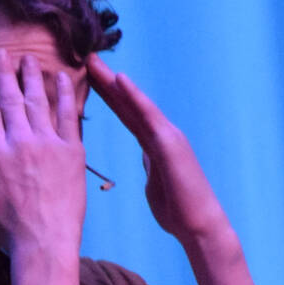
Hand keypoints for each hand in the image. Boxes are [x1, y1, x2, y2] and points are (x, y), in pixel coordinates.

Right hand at [0, 47, 85, 255]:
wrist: (45, 242)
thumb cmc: (7, 227)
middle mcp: (20, 142)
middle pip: (12, 100)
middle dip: (6, 75)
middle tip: (4, 53)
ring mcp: (48, 145)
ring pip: (38, 103)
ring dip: (33, 78)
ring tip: (29, 60)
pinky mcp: (72, 152)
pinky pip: (69, 116)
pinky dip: (65, 95)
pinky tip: (62, 79)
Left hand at [88, 56, 229, 245]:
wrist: (198, 226)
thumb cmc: (177, 210)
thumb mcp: (155, 181)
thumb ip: (151, 164)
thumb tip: (146, 155)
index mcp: (154, 143)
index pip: (125, 114)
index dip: (107, 95)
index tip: (86, 78)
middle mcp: (161, 134)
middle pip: (128, 103)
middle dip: (107, 81)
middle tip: (85, 58)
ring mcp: (167, 136)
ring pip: (136, 103)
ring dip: (115, 81)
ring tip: (94, 62)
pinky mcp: (171, 144)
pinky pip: (149, 116)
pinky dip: (135, 97)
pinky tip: (121, 80)